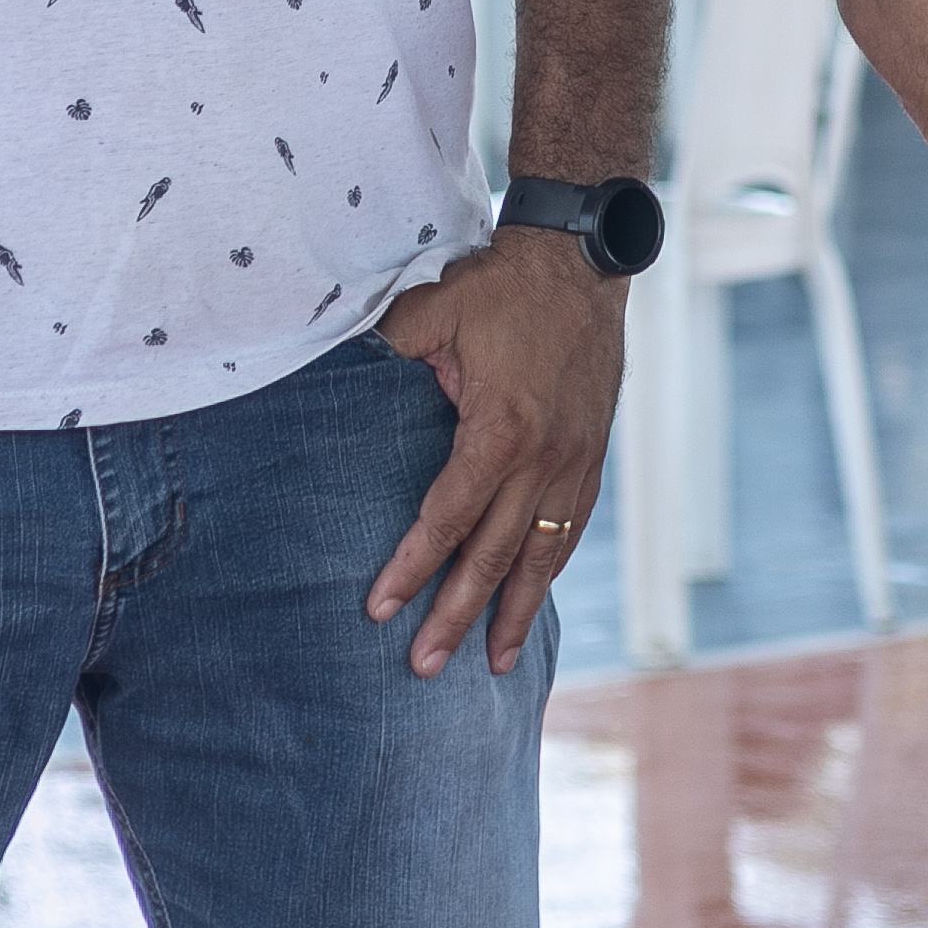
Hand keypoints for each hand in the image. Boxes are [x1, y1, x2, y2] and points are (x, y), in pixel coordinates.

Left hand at [370, 229, 627, 675]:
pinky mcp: (593, 452)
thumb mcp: (432, 309)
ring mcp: (575, 459)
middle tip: (426, 667)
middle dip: (460, 615)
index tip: (381, 611)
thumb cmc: (501, 284)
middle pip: (496, 554)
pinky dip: (551, 566)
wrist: (582, 260)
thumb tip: (334, 381)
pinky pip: (571, 525)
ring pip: (543, 552)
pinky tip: (534, 594)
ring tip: (497, 663)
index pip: (448, 517)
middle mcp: (544, 456)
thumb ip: (386, 354)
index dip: (413, 567)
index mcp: (500, 428)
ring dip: (517, 610)